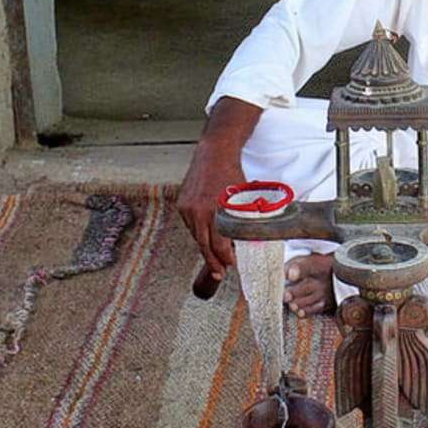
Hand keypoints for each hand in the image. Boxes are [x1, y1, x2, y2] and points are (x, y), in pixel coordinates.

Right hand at [176, 142, 244, 282]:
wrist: (214, 153)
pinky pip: (190, 224)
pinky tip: (208, 231)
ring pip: (196, 235)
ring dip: (206, 244)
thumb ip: (243, 220)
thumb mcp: (243, 199)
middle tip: (220, 274)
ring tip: (216, 252)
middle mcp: (197, 211)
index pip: (218, 244)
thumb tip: (246, 241)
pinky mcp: (181, 204)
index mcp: (215, 211)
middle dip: (212, 261)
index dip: (224, 257)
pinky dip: (199, 230)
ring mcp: (187, 208)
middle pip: (203, 245)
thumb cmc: (232, 174)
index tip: (230, 265)